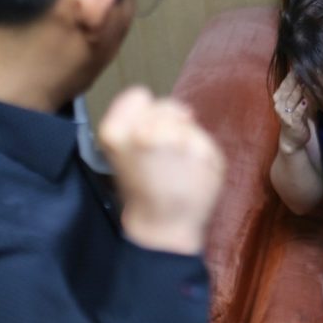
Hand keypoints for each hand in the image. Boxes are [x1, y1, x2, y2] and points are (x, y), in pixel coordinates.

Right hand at [98, 87, 224, 255]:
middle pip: (168, 106)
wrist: (162, 227)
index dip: (145, 112)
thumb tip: (184, 110)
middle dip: (170, 125)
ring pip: (188, 123)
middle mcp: (146, 132)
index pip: (138, 96)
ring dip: (187, 140)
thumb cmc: (142, 189)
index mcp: (116, 132)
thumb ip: (137, 122)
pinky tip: (193, 175)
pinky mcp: (204, 152)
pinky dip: (203, 155)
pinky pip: (206, 140)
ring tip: (177, 168)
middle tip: (165, 156)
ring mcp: (178, 141)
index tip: (146, 131)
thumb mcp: (121, 151)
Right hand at [273, 71, 311, 153]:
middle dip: (298, 78)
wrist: (292, 138)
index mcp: (279, 95)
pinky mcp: (291, 122)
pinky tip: (307, 101)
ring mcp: (284, 113)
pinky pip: (297, 112)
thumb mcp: (297, 100)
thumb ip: (300, 87)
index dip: (295, 72)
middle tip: (310, 70)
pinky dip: (302, 106)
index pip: (287, 80)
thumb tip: (310, 71)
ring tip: (310, 82)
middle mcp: (279, 102)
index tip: (306, 64)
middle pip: (289, 87)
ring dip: (301, 90)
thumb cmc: (296, 116)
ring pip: (292, 98)